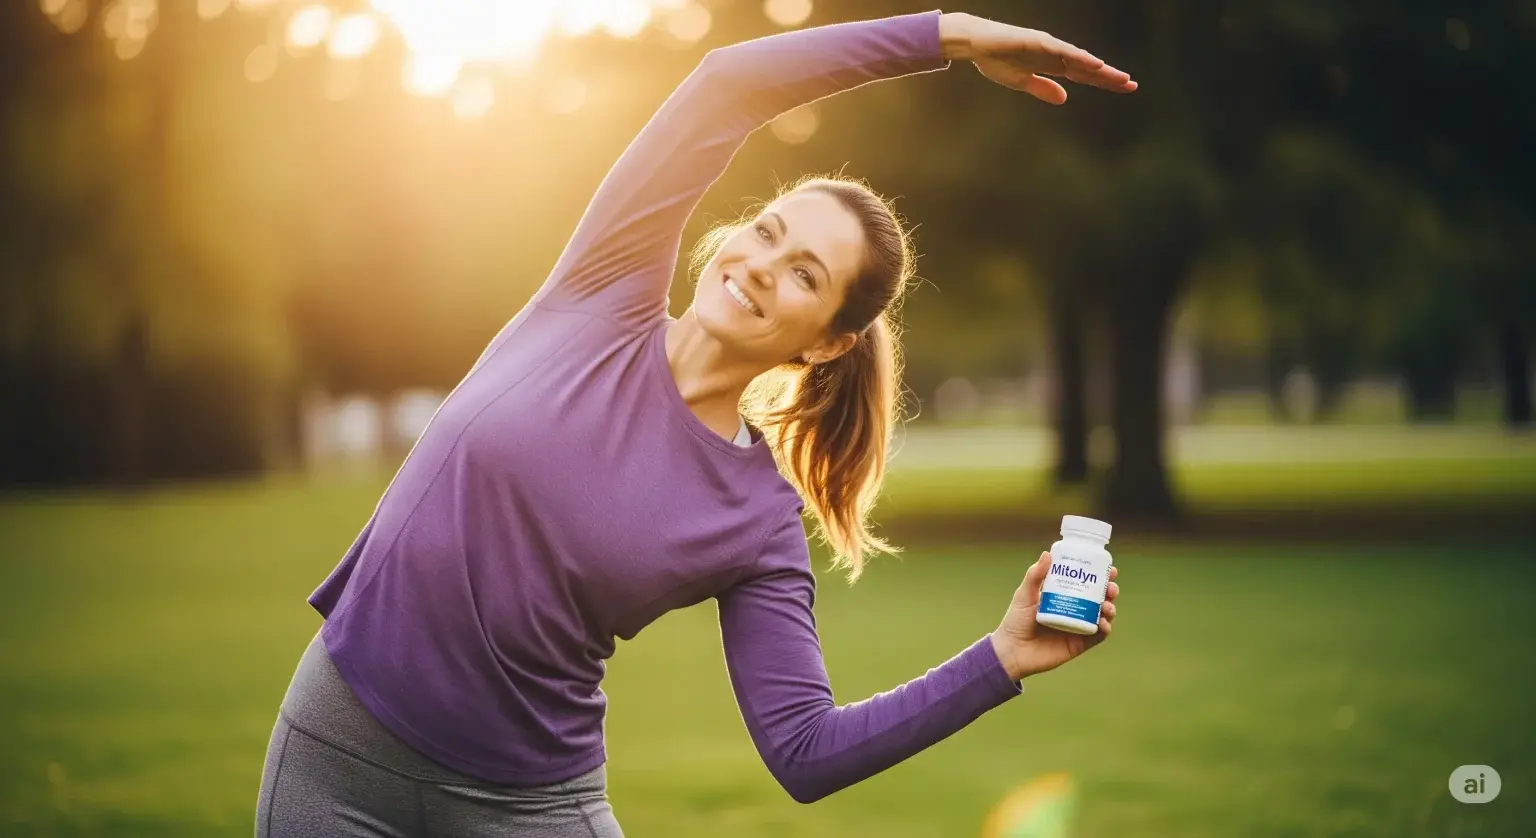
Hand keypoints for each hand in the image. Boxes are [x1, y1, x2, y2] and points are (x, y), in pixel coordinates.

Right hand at [938, 13, 1136, 103]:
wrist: (975, 44)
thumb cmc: (995, 60)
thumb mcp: (1021, 83)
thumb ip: (1043, 89)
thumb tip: (1064, 99)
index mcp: (1052, 65)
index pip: (1084, 75)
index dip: (1104, 82)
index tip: (1124, 88)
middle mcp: (1055, 54)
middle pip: (1088, 67)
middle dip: (1109, 76)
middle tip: (1132, 85)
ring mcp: (1048, 46)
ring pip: (1080, 59)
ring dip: (1100, 68)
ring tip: (1120, 77)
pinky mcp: (1038, 41)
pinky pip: (1063, 51)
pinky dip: (1080, 57)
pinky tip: (1095, 64)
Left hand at [990, 552, 1118, 680]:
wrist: (1012, 650)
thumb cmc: (1016, 621)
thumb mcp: (1024, 594)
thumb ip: (1034, 576)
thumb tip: (1047, 554)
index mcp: (1063, 596)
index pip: (1085, 583)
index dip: (1099, 576)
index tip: (1108, 569)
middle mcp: (1073, 610)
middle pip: (1098, 598)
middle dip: (1109, 591)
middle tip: (1110, 588)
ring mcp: (1078, 627)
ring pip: (1102, 616)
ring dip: (1109, 609)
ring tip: (1106, 606)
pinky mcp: (1079, 644)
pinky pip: (1097, 636)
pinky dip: (1104, 629)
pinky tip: (1103, 623)